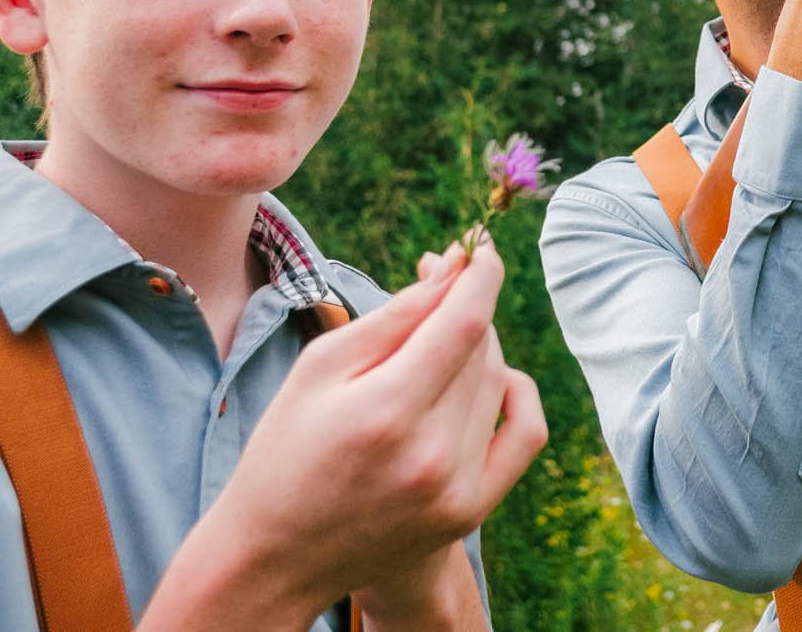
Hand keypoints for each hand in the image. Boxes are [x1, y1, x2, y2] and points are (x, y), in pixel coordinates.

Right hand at [155, 238, 546, 623]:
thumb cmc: (287, 449)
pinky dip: (514, 394)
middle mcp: (432, 454)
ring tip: (438, 340)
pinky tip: (487, 378)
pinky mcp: (471, 511)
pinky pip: (525, 432)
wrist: (276, 557)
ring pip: (499, 382)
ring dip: (479, 348)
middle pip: (481, 349)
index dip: (481, 273)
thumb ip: (393, 316)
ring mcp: (458, 489)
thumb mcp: (319, 369)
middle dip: (467, 306)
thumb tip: (453, 268)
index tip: (481, 244)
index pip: (464, 322)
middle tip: (442, 285)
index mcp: (386, 411)